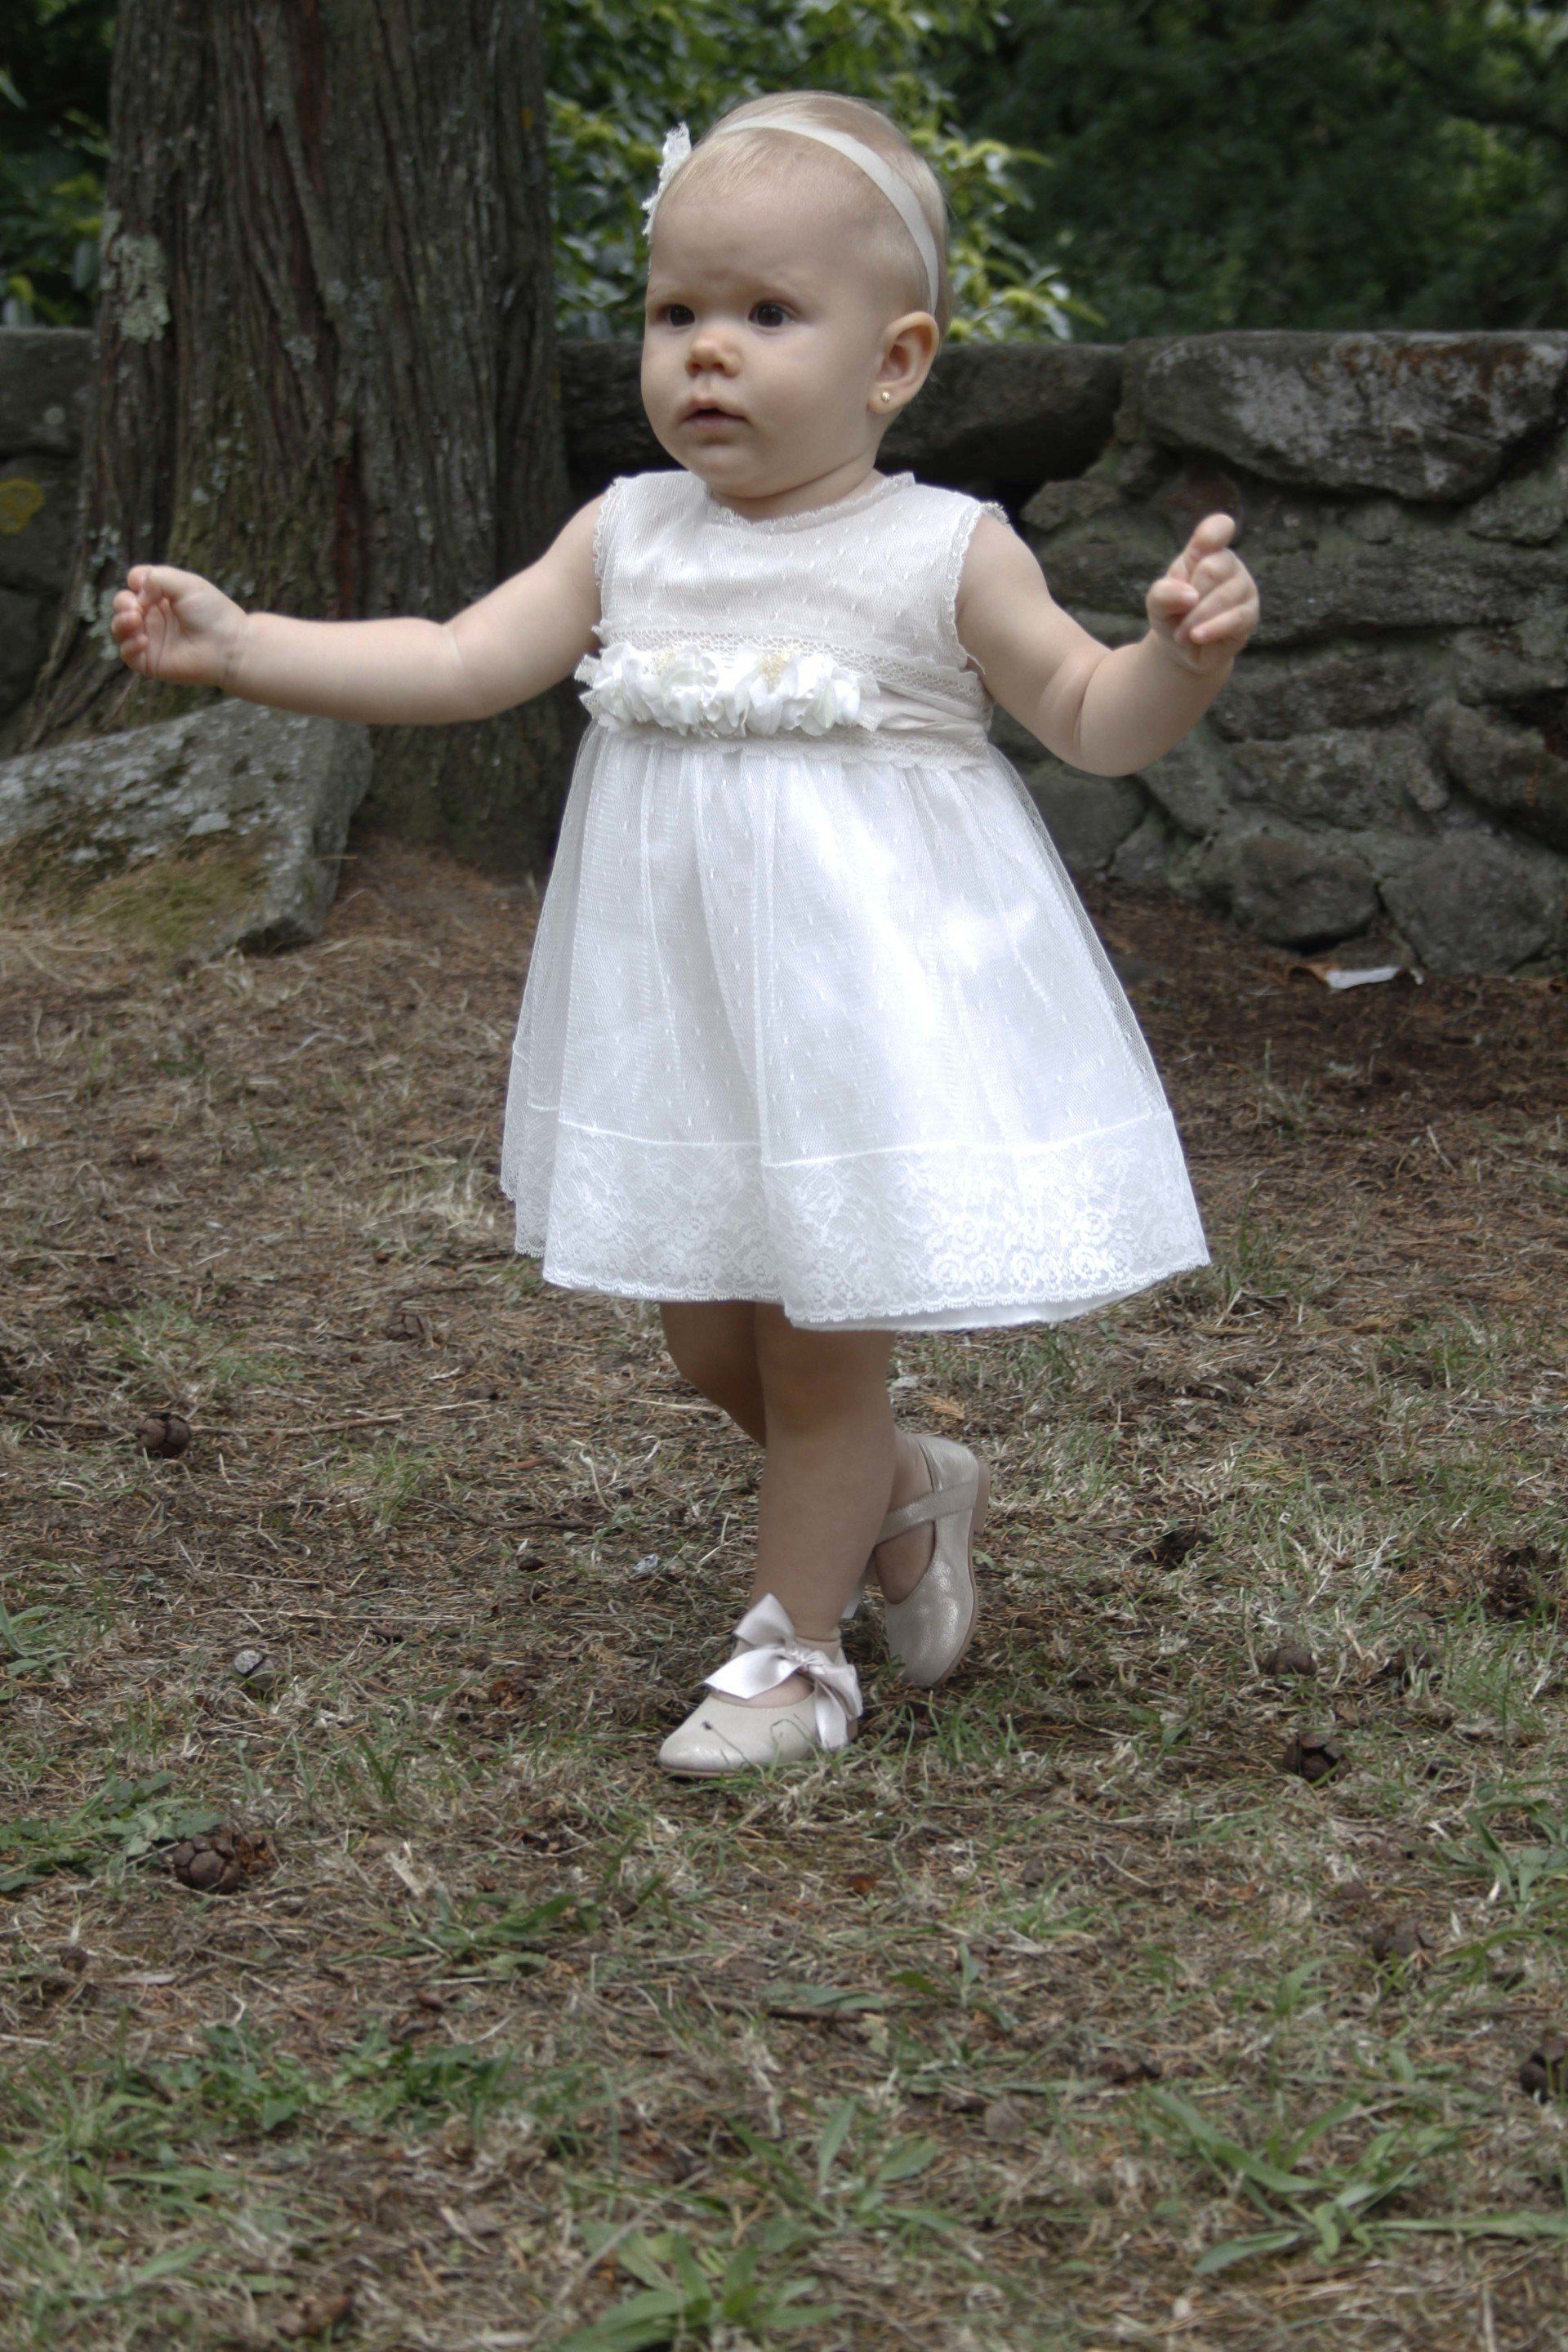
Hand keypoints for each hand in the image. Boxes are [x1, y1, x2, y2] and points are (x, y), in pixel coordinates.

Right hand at [111, 564, 248, 690]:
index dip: (135, 581)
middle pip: (123, 605)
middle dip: (122, 602)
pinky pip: (127, 654)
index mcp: (163, 598)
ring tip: (135, 620)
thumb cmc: (212, 613)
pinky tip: (142, 639)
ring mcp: (152, 640)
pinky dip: (128, 645)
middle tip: (136, 607)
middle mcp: (155, 618)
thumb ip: (156, 578)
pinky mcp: (151, 661)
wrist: (229, 646)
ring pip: (120, 629)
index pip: (136, 585)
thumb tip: (137, 594)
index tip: (142, 583)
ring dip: (120, 622)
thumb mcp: (186, 583)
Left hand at [1145, 512, 1258, 674]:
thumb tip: (1190, 596)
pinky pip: (1236, 619)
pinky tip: (1197, 637)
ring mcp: (1244, 588)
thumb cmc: (1173, 614)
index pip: (1219, 527)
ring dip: (1196, 619)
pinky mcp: (1250, 615)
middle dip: (1189, 597)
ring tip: (1183, 634)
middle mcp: (1229, 565)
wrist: (1183, 648)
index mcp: (1207, 552)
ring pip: (1224, 597)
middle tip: (1179, 615)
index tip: (1194, 555)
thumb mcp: (1156, 603)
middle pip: (1213, 569)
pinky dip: (1212, 629)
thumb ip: (1163, 593)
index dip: (1210, 536)